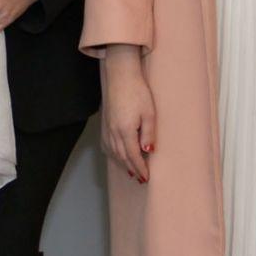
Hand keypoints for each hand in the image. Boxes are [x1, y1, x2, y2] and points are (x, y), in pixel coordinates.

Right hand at [101, 49, 155, 182]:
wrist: (121, 76)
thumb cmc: (138, 92)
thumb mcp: (150, 113)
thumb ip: (149, 134)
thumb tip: (148, 151)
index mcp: (125, 131)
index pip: (134, 156)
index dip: (141, 168)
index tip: (147, 178)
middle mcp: (114, 132)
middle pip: (122, 156)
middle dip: (132, 169)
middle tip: (141, 179)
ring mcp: (107, 128)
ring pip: (114, 152)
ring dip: (122, 163)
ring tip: (131, 171)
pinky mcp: (105, 123)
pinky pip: (107, 145)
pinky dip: (113, 154)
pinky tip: (117, 156)